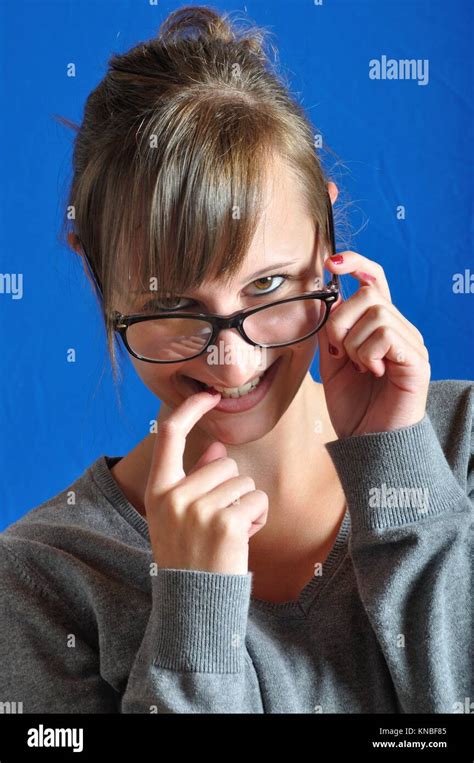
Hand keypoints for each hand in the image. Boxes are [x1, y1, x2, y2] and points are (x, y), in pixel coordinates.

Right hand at [144, 391, 268, 574]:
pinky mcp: (226, 523)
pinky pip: (257, 501)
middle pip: (225, 463)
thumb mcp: (180, 516)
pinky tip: (240, 541)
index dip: (190, 408)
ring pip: (244, 482)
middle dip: (232, 489)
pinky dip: (257, 520)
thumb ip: (197, 479)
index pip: (170, 434)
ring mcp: (198, 509)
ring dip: (245, 506)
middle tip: (218, 524)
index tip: (209, 395)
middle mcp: (174, 495)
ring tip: (227, 535)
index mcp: (158, 489)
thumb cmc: (189, 555)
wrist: (193, 603)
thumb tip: (219, 448)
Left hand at [318, 251, 430, 438]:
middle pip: (368, 293)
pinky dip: (368, 352)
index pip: (374, 280)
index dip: (357, 264)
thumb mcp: (332, 363)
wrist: (367, 444)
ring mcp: (411, 344)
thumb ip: (330, 332)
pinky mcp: (417, 361)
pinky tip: (371, 373)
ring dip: (354, 342)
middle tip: (340, 352)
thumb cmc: (353, 407)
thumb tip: (328, 299)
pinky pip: (386, 334)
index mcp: (379, 327)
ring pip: (376, 312)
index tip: (332, 263)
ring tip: (359, 368)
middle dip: (341, 321)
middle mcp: (399, 329)